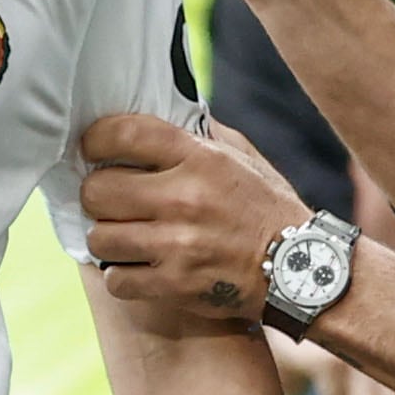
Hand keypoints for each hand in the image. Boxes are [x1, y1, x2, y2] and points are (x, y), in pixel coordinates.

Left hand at [82, 114, 308, 321]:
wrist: (301, 269)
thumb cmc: (267, 209)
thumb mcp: (242, 157)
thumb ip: (200, 135)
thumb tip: (163, 109)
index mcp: (200, 158)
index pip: (123, 134)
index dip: (95, 140)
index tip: (94, 150)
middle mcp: (185, 198)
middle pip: (98, 190)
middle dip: (99, 196)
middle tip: (112, 202)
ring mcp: (178, 244)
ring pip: (100, 238)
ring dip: (108, 240)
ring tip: (126, 238)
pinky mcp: (176, 285)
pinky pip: (116, 280)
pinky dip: (123, 277)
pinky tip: (138, 269)